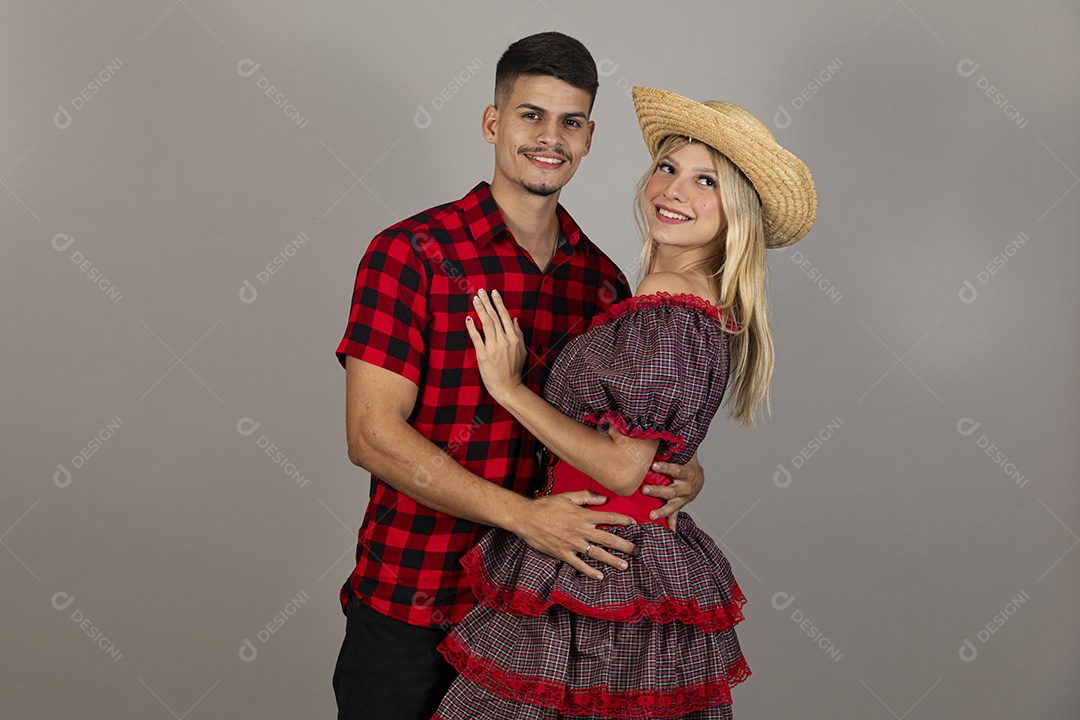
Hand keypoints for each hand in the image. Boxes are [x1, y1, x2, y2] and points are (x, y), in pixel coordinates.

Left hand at [464, 289, 527, 402]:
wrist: (507, 387)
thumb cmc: (514, 370)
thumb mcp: (522, 350)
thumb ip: (518, 334)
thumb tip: (515, 319)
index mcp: (513, 338)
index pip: (505, 316)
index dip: (499, 303)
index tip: (494, 293)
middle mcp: (504, 340)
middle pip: (494, 317)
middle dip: (487, 302)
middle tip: (480, 291)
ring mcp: (493, 347)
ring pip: (486, 323)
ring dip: (480, 310)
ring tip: (475, 299)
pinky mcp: (483, 354)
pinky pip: (476, 338)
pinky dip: (472, 327)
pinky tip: (468, 318)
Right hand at [514, 490, 637, 579]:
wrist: (526, 517)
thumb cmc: (546, 505)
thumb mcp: (567, 496)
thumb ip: (586, 496)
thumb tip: (604, 498)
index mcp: (583, 515)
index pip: (609, 518)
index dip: (624, 521)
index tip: (634, 524)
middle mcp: (580, 530)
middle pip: (608, 539)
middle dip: (625, 545)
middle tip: (636, 551)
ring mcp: (572, 543)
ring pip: (597, 553)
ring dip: (612, 560)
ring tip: (624, 565)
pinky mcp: (563, 553)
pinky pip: (579, 564)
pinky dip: (590, 571)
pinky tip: (599, 576)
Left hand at [642, 453, 704, 530]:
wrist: (698, 479)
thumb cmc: (685, 463)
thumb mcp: (682, 454)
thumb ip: (671, 446)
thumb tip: (655, 431)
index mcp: (686, 473)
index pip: (676, 470)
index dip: (665, 468)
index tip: (654, 466)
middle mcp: (686, 488)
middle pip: (671, 490)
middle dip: (658, 491)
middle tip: (644, 489)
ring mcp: (683, 499)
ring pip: (672, 506)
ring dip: (662, 510)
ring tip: (651, 515)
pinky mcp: (679, 506)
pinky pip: (674, 516)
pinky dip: (671, 524)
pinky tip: (668, 532)